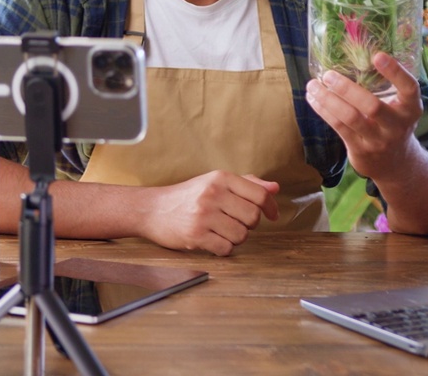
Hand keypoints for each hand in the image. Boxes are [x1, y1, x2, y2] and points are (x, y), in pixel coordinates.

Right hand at [141, 171, 279, 256]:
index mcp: (220, 178)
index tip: (271, 215)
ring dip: (235, 238)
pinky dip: (223, 248)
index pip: (259, 194)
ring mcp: (204, 215)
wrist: (152, 209)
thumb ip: (246, 184)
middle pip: (253, 217)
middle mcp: (213, 194)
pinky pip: (226, 248)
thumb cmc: (187, 197)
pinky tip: (212, 240)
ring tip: (220, 231)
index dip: (270, 207)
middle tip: (234, 222)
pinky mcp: (195, 235)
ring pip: (241, 235)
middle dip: (248, 224)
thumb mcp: (215, 183)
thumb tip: (275, 188)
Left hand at [305, 52, 423, 178]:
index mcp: (411, 108)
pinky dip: (323, 111)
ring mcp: (378, 140)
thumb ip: (388, 86)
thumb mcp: (401, 107)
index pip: (409, 88)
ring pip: (349, 117)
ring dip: (328, 99)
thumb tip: (358, 52)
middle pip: (372, 105)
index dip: (395, 72)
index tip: (377, 55)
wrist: (395, 163)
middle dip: (346, 88)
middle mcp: (397, 125)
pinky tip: (313, 99)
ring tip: (312, 85)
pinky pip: (339, 127)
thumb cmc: (394, 123)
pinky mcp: (360, 149)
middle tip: (328, 74)